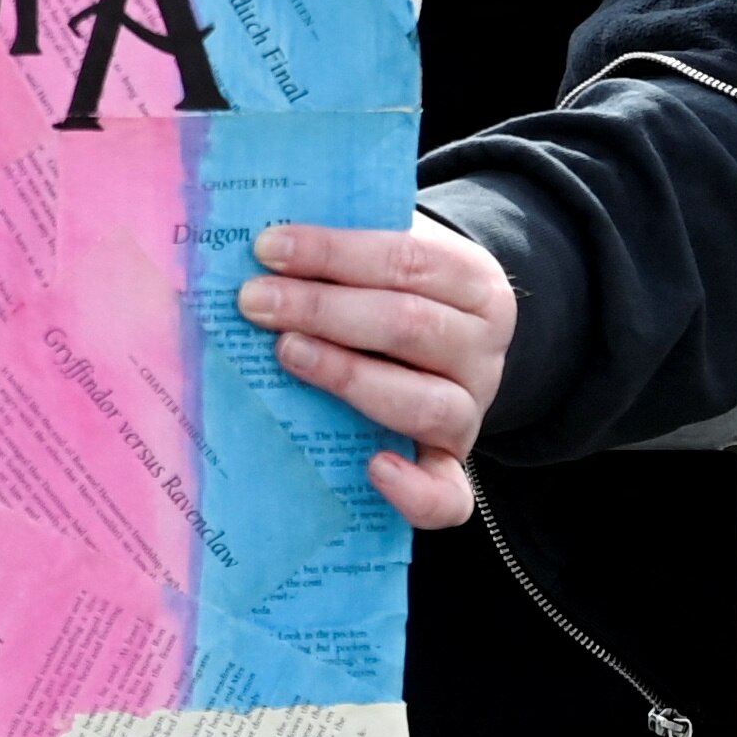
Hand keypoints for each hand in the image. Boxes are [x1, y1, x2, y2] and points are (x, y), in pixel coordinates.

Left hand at [244, 218, 509, 524]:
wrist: (442, 345)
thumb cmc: (389, 292)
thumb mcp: (382, 256)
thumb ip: (341, 248)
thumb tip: (258, 240)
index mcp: (473, 283)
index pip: (408, 260)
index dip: (335, 253)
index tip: (267, 247)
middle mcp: (482, 349)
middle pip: (410, 325)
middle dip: (323, 310)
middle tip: (254, 302)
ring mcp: (471, 411)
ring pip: (425, 402)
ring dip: (348, 376)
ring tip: (287, 353)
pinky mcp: (451, 466)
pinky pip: (448, 495)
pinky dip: (414, 490)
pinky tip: (373, 468)